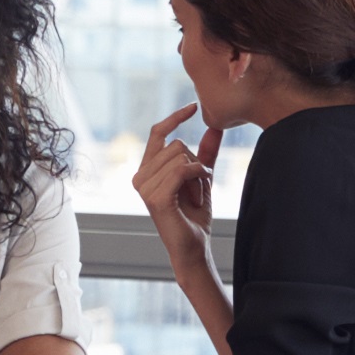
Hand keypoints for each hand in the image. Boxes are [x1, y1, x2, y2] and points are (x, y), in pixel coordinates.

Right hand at [132, 102, 221, 273]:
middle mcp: (140, 176)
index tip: (194, 106)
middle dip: (196, 163)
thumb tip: (215, 128)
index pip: (158, 133)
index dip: (175, 118)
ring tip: (196, 196)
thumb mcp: (202, 179)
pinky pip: (182, 170)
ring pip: (181, 157)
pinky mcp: (155, 198)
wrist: (193, 247)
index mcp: (146, 170)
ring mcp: (144, 187)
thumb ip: (205, 154)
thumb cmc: (194, 216)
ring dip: (199, 175)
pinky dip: (197, 177)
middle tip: (199, 188)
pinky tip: (199, 193)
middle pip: (176, 145)